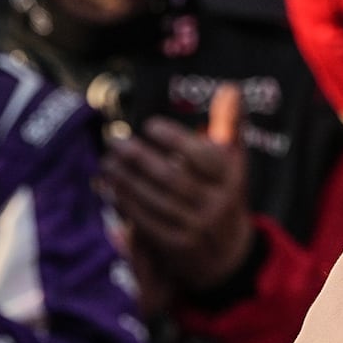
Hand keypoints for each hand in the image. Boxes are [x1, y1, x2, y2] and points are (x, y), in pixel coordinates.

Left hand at [107, 90, 255, 297]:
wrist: (228, 254)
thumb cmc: (223, 194)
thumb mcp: (233, 163)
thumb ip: (229, 127)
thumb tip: (230, 88)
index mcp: (233, 179)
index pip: (203, 156)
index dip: (174, 139)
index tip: (149, 126)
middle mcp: (218, 204)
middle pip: (174, 177)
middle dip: (141, 158)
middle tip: (117, 141)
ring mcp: (198, 228)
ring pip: (156, 200)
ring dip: (127, 180)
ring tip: (109, 161)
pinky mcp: (177, 246)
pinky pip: (146, 221)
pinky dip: (126, 203)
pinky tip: (111, 188)